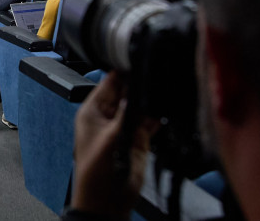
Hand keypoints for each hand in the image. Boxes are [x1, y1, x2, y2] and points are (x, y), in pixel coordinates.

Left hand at [70, 71, 159, 218]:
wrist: (106, 203)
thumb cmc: (96, 174)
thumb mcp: (110, 140)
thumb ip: (126, 115)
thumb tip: (137, 94)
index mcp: (93, 111)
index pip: (109, 82)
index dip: (124, 70)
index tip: (140, 57)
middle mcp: (108, 115)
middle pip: (127, 91)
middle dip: (141, 83)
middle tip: (158, 73)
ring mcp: (124, 127)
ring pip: (140, 105)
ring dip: (151, 99)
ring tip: (165, 90)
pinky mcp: (138, 139)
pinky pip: (149, 121)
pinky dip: (158, 116)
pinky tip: (166, 109)